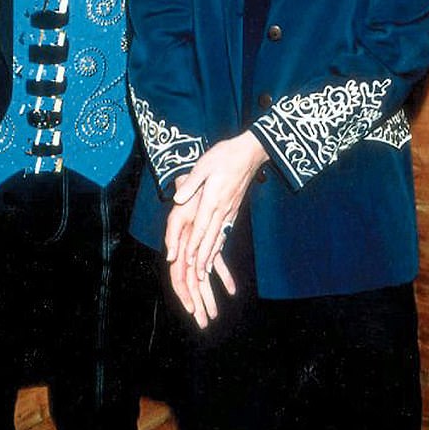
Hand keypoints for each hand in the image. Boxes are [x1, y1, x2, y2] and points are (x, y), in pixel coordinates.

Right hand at [166, 186, 235, 327]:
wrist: (200, 188)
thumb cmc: (188, 202)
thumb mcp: (178, 215)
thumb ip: (172, 235)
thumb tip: (171, 258)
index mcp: (179, 251)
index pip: (180, 280)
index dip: (186, 297)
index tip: (193, 311)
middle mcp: (187, 255)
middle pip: (192, 286)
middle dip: (198, 305)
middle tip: (205, 324)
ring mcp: (198, 251)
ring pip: (203, 280)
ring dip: (208, 298)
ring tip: (215, 316)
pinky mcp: (209, 245)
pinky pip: (217, 266)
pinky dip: (224, 278)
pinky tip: (232, 291)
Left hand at [171, 131, 266, 281]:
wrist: (251, 152)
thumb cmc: (225, 155)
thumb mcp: (204, 164)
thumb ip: (191, 183)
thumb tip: (178, 198)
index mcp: (213, 198)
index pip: (201, 227)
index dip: (194, 245)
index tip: (187, 260)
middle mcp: (222, 208)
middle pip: (210, 238)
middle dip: (203, 258)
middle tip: (196, 277)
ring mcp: (230, 210)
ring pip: (219, 237)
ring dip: (211, 255)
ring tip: (205, 272)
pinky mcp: (234, 208)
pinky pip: (226, 231)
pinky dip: (220, 244)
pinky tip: (217, 252)